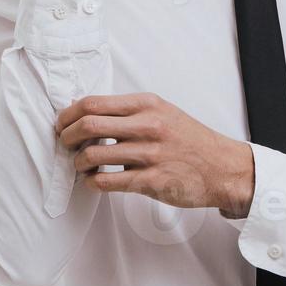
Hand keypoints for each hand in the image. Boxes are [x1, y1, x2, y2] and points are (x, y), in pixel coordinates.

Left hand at [55, 93, 254, 217]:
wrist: (222, 167)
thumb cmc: (190, 140)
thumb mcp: (163, 112)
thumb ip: (129, 111)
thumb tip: (86, 112)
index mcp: (147, 104)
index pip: (93, 103)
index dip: (69, 115)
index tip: (62, 124)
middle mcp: (148, 125)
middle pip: (88, 125)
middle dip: (67, 137)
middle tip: (66, 144)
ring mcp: (150, 154)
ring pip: (93, 155)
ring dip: (78, 163)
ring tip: (82, 166)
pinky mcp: (151, 181)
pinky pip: (107, 181)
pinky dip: (93, 182)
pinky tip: (95, 181)